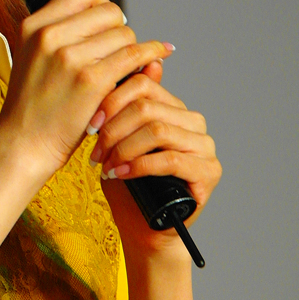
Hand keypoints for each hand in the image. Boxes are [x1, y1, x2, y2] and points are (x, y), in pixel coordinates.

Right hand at [0, 0, 174, 184]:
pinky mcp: (91, 80)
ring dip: (132, 48)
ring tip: (126, 67)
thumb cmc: (31, 106)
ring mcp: (70, 57)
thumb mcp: (32, 58)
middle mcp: (50, 36)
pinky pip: (134, 55)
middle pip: (109, 11)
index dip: (101, 6)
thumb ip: (59, 34)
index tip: (105, 25)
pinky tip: (159, 56)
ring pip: (124, 33)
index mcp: (34, 26)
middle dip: (119, 29)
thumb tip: (106, 14)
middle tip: (115, 52)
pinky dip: (152, 53)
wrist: (23, 143)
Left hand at [89, 68, 221, 259]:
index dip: (111, 102)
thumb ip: (120, 109)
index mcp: (172, 107)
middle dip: (113, 130)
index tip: (90, 125)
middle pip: (146, 107)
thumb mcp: (117, 140)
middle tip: (96, 153)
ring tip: (108, 166)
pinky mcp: (208, 171)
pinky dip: (140, 166)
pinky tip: (122, 174)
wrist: (143, 226)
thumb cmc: (128, 183)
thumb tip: (117, 74)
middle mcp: (192, 122)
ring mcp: (204, 146)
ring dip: (124, 148)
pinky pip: (171, 160)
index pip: (142, 85)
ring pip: (157, 130)